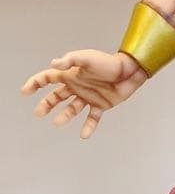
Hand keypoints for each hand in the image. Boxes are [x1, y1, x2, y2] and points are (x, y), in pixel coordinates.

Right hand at [21, 49, 146, 138]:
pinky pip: (92, 119)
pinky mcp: (101, 105)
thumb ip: (70, 60)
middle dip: (46, 104)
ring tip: (57, 122)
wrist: (130, 71)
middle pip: (56, 96)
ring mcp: (89, 96)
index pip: (48, 78)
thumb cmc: (109, 62)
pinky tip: (83, 135)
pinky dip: (88, 127)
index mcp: (71, 74)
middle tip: (39, 113)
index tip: (25, 91)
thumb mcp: (87, 58)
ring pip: (72, 109)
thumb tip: (53, 64)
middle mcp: (78, 86)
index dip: (35, 83)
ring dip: (64, 116)